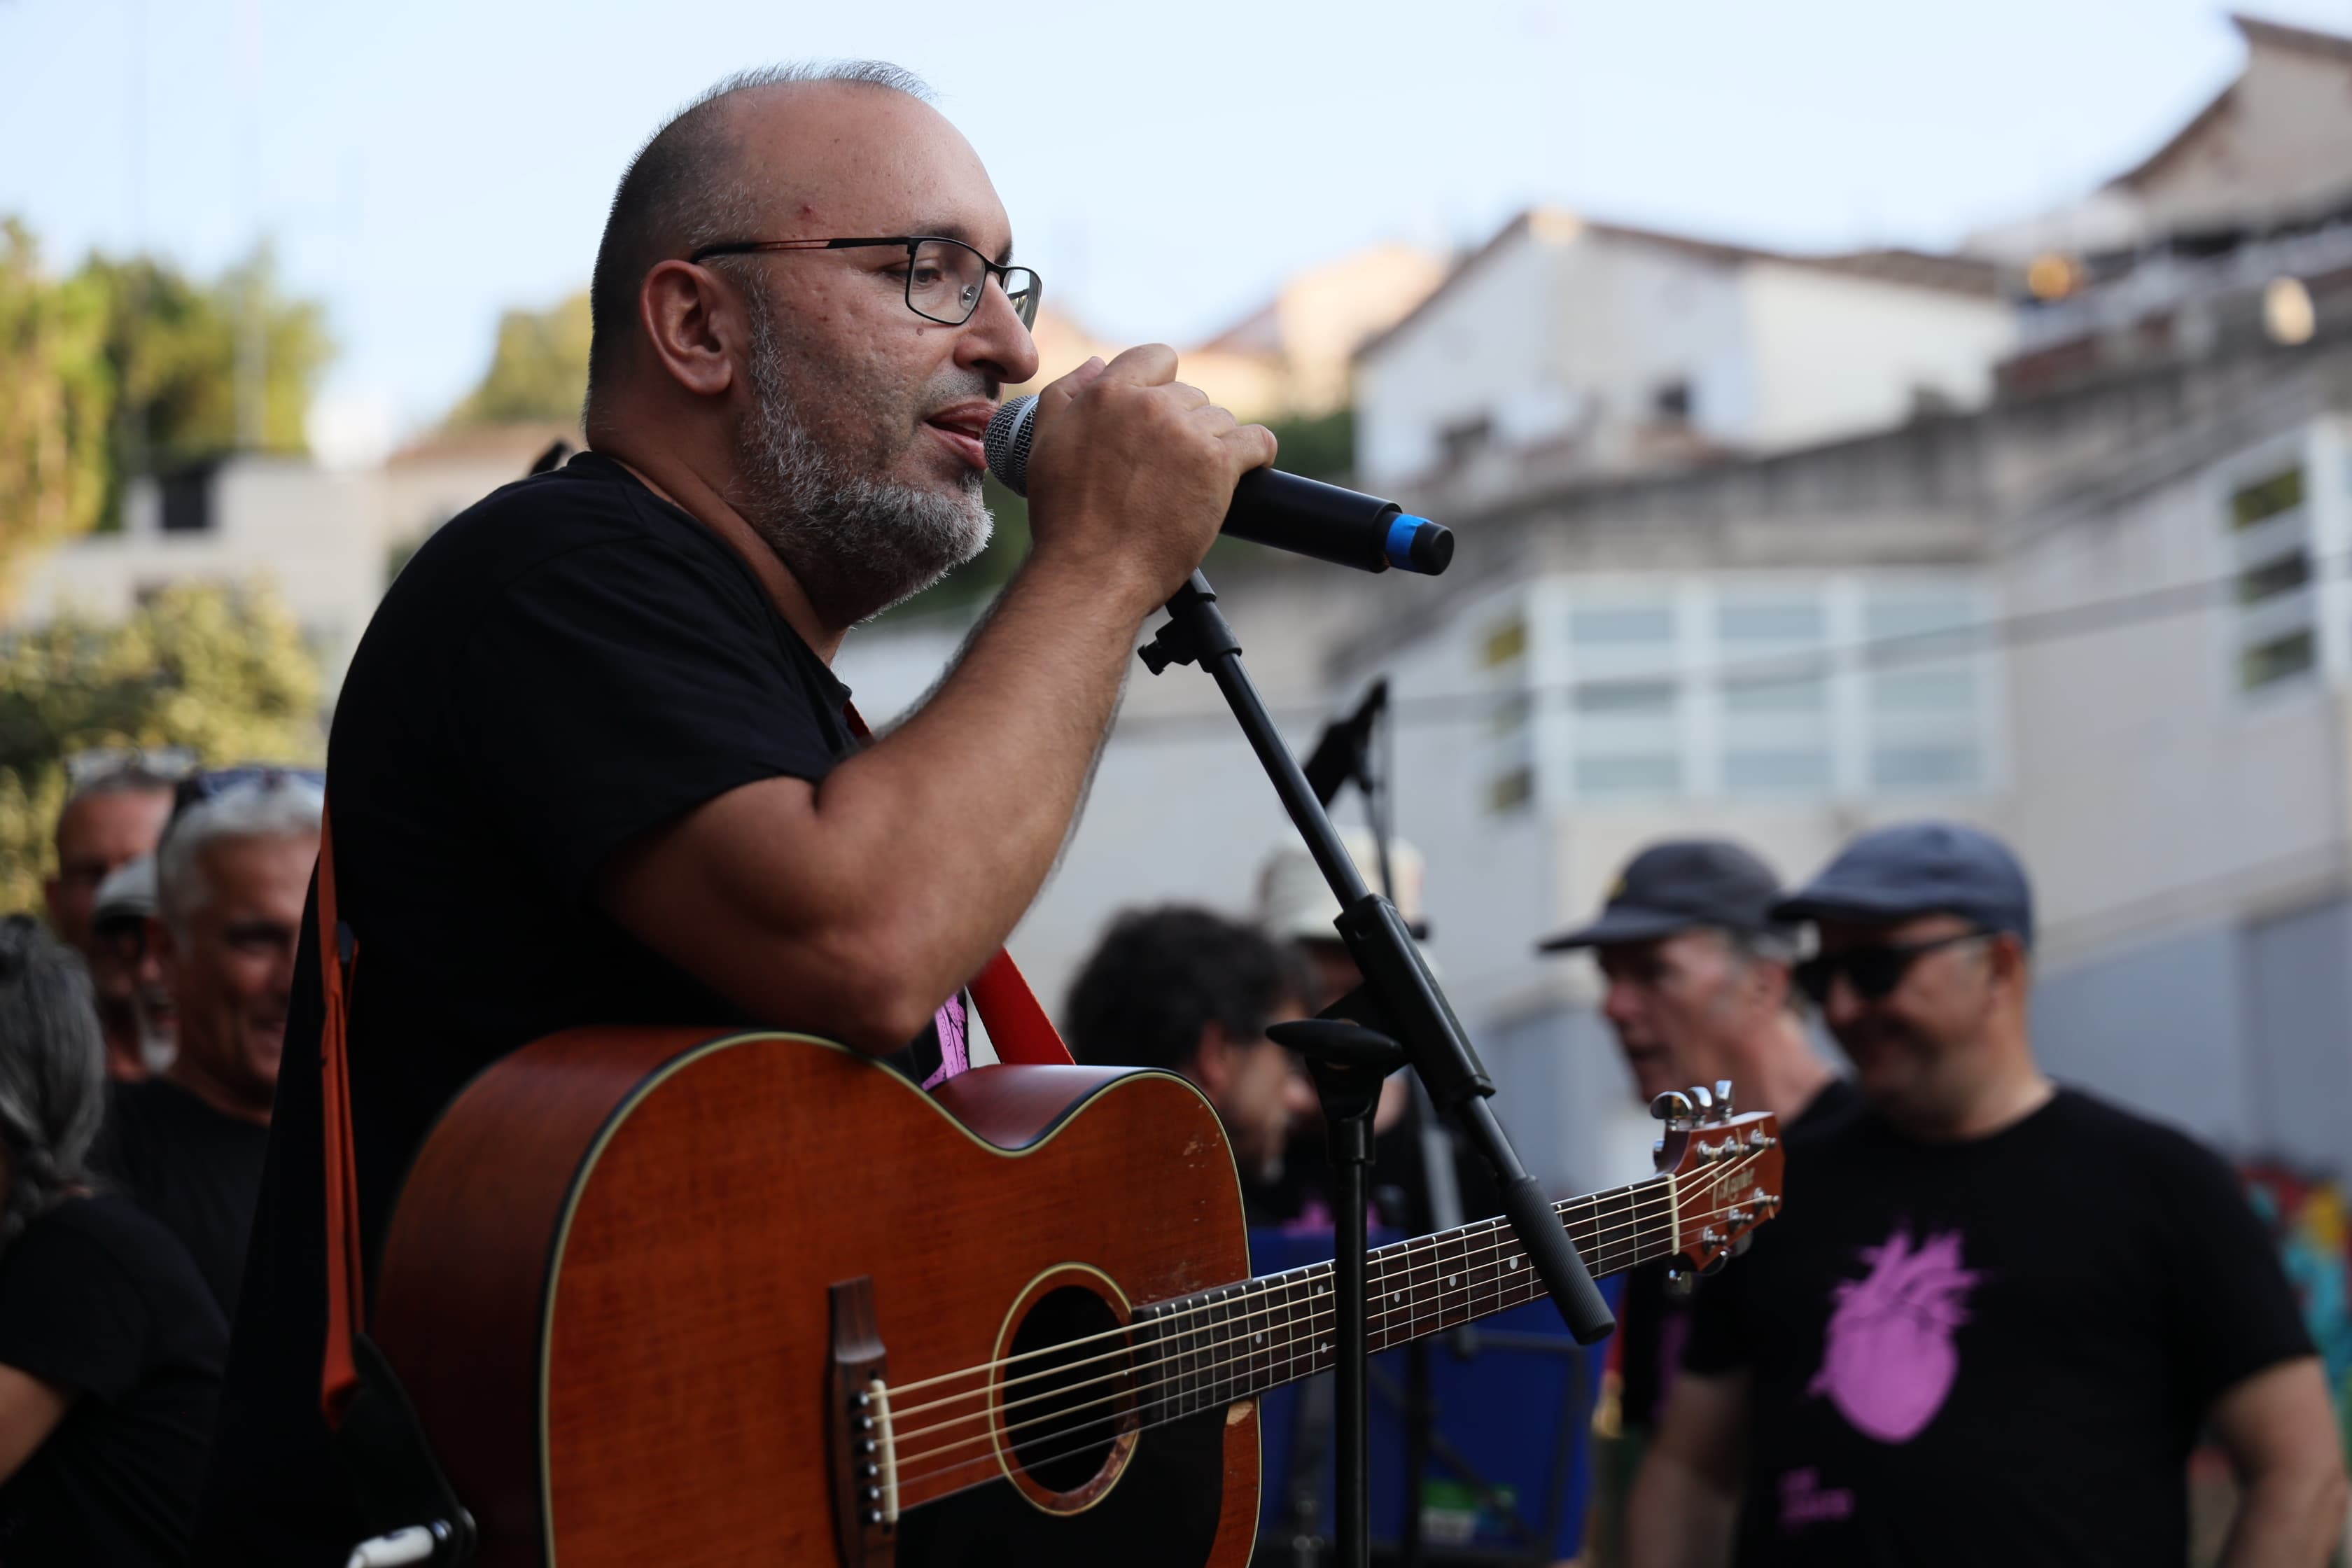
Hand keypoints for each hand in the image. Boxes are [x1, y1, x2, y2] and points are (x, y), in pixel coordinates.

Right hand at [1018, 346, 1277, 611]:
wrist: (1093, 572)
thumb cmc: (1067, 520)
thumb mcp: (1045, 445)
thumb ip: (1066, 394)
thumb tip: (1095, 365)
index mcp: (1107, 394)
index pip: (1156, 358)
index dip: (1163, 385)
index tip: (1163, 416)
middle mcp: (1149, 405)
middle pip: (1191, 396)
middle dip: (1185, 426)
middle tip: (1170, 468)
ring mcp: (1185, 433)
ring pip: (1222, 421)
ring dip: (1213, 447)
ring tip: (1194, 483)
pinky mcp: (1217, 464)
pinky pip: (1257, 441)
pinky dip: (1258, 453)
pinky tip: (1250, 468)